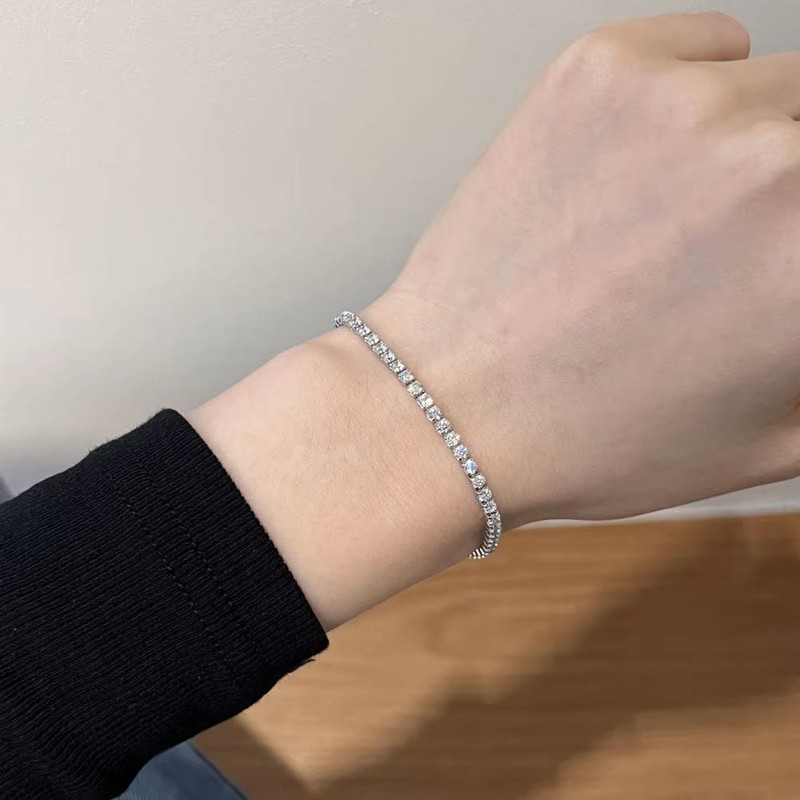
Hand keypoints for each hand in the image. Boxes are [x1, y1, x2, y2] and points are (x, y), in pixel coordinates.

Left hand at [193, 12, 799, 627]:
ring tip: (686, 217)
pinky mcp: (601, 73)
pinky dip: (699, 89)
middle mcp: (766, 167)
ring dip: (757, 143)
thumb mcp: (768, 440)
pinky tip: (651, 162)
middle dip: (798, 196)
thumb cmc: (585, 436)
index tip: (787, 253)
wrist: (450, 406)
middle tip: (746, 244)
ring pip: (776, 88)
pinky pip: (706, 46)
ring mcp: (677, 106)